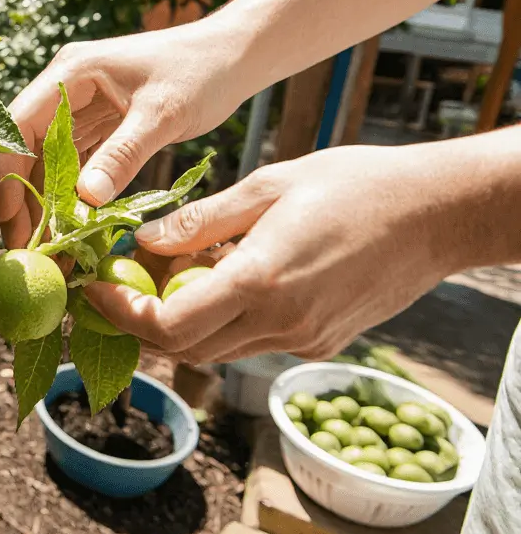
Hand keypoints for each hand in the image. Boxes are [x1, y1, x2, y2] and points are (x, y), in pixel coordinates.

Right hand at [0, 23, 248, 248]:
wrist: (233, 56)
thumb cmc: (201, 71)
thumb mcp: (162, 114)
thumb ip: (123, 154)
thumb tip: (86, 199)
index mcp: (70, 73)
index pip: (17, 126)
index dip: (6, 174)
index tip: (8, 218)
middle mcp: (64, 89)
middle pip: (23, 148)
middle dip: (19, 197)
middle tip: (25, 247)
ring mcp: (79, 108)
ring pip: (46, 163)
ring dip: (44, 204)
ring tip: (48, 249)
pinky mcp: (98, 126)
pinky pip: (73, 167)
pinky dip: (70, 198)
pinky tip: (71, 231)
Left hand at [83, 145, 466, 362]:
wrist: (438, 213)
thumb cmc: (355, 184)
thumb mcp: (268, 186)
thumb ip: (201, 221)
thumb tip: (143, 242)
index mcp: (261, 281)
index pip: (170, 327)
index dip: (123, 316)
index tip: (95, 292)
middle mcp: (281, 323)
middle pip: (185, 349)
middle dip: (141, 324)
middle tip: (115, 286)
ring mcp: (304, 340)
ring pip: (217, 348)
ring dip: (182, 321)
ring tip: (166, 273)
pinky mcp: (321, 343)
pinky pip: (253, 341)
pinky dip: (224, 318)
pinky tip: (223, 276)